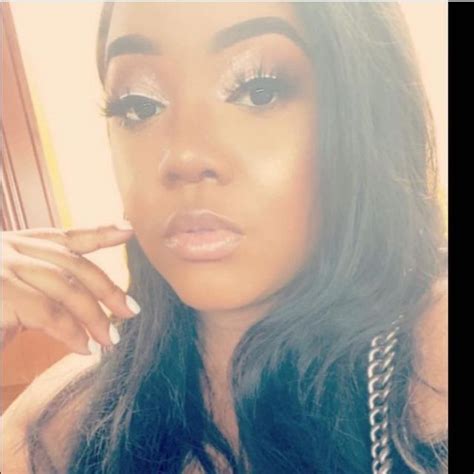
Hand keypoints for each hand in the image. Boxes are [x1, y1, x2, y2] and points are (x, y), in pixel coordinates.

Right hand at [1, 222, 139, 354]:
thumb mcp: (11, 294)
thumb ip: (42, 287)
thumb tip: (88, 304)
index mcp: (14, 245)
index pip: (65, 237)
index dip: (100, 233)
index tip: (129, 230)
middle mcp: (8, 248)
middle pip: (72, 264)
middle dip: (107, 288)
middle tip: (132, 311)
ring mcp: (2, 267)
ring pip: (66, 288)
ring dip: (94, 316)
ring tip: (110, 339)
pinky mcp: (0, 293)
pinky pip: (49, 313)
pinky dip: (72, 333)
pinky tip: (85, 348)